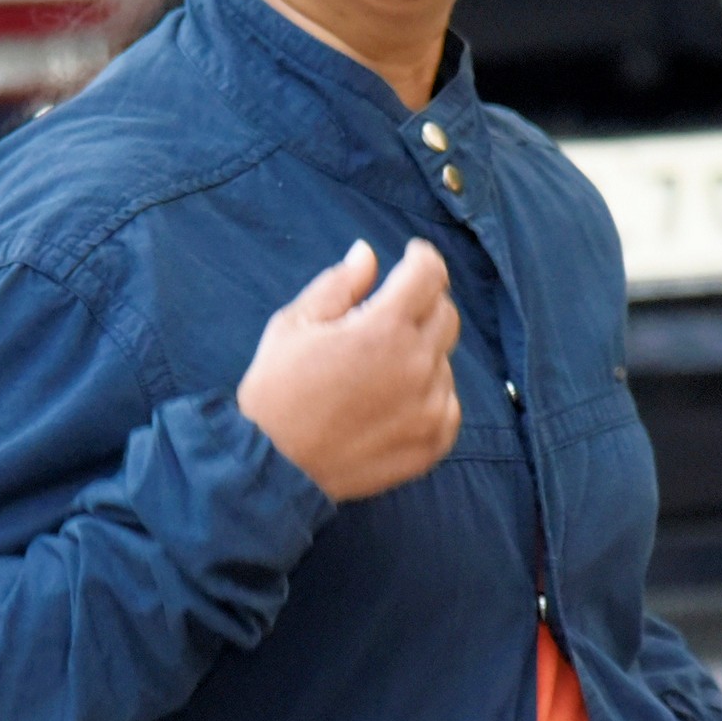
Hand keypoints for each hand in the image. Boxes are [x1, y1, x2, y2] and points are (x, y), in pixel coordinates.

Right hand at [237, 239, 460, 502]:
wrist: (272, 467)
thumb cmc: (276, 391)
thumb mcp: (294, 325)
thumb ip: (339, 284)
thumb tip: (368, 253)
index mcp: (384, 328)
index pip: (429, 274)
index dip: (422, 257)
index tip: (412, 257)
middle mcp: (417, 364)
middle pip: (445, 313)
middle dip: (422, 302)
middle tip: (391, 312)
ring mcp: (430, 407)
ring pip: (445, 359)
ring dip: (421, 351)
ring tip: (379, 367)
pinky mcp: (433, 441)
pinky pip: (449, 403)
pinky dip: (429, 393)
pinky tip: (394, 399)